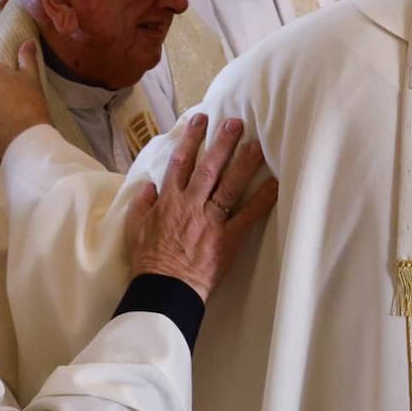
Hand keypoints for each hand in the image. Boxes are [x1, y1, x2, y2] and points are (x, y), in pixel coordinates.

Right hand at [125, 115, 276, 301]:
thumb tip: (148, 185)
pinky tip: (275, 184)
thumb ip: (141, 205)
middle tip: (235, 122)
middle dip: (222, 143)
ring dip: (244, 163)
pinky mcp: (227, 238)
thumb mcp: (135, 230)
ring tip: (257, 144)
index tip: (200, 120)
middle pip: (208, 167)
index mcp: (169, 201)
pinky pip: (248, 215)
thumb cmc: (149, 261)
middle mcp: (191, 204)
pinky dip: (262, 200)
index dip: (191, 139)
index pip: (180, 162)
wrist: (164, 290)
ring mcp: (210, 220)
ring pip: (229, 185)